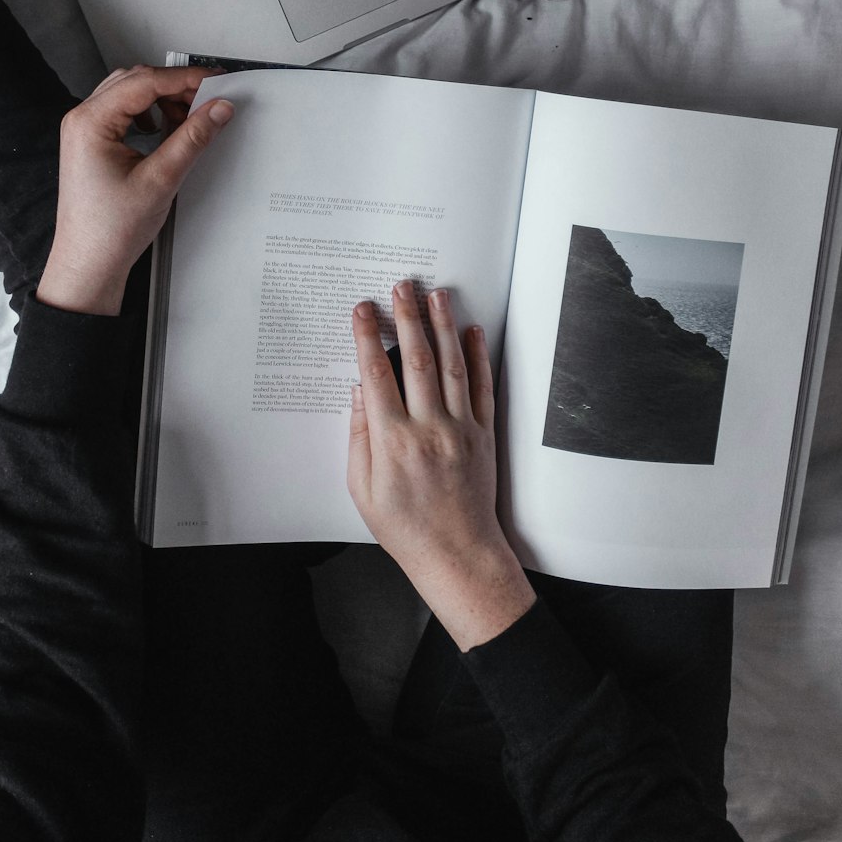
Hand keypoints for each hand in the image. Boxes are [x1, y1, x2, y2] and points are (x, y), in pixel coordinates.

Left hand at [37, 65, 232, 315]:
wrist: (89, 264)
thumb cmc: (110, 230)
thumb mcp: (161, 180)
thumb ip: (192, 138)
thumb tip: (218, 109)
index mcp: (90, 122)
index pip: (145, 82)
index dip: (185, 79)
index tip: (216, 81)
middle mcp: (82, 119)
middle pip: (136, 81)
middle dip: (175, 87)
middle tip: (209, 101)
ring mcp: (85, 130)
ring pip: (130, 94)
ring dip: (163, 100)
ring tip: (188, 121)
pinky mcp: (92, 143)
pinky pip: (123, 112)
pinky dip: (150, 114)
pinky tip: (164, 132)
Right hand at [348, 280, 534, 650]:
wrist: (457, 554)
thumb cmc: (404, 527)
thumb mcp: (362, 489)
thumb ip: (359, 438)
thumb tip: (360, 392)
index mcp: (392, 442)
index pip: (376, 375)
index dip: (366, 337)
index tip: (362, 310)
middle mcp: (428, 429)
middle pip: (416, 360)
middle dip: (407, 318)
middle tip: (402, 287)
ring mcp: (460, 430)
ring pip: (452, 366)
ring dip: (444, 326)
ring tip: (437, 295)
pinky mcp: (483, 435)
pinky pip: (483, 389)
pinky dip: (480, 357)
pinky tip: (473, 331)